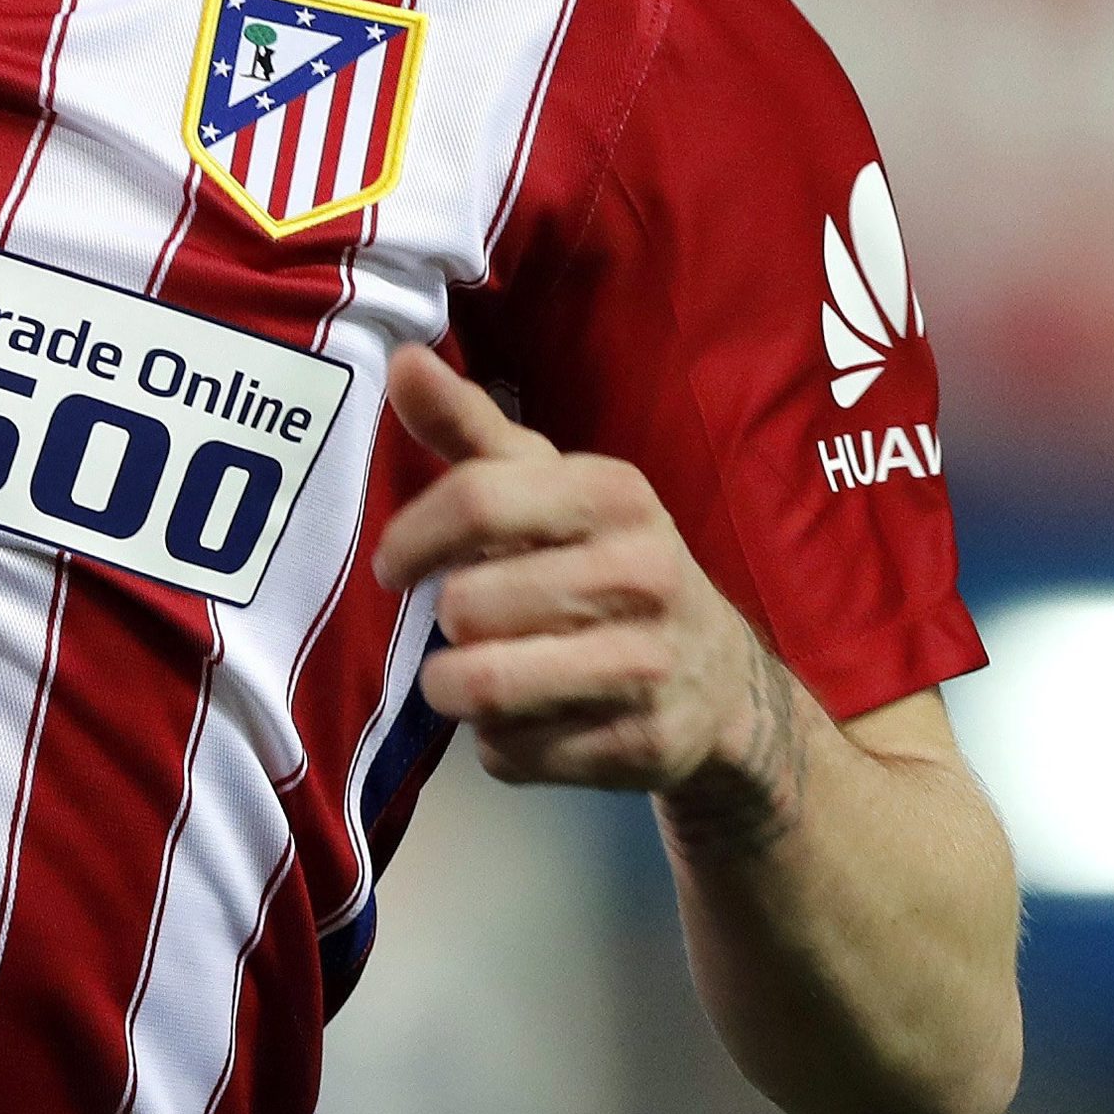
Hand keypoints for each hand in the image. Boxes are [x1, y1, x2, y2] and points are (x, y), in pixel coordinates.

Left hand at [368, 344, 805, 839]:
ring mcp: (649, 666)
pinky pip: (510, 753)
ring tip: (477, 671)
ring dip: (455, 687)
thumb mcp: (549, 485)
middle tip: (469, 621)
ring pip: (480, 686)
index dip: (410, 538)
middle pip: (467, 603)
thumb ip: (468, 428)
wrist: (721, 679)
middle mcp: (643, 573)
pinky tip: (532, 717)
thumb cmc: (602, 560)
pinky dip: (499, 743)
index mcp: (614, 494)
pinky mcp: (643, 748)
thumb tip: (401, 359)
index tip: (391, 566)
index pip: (477, 499)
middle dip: (446, 620)